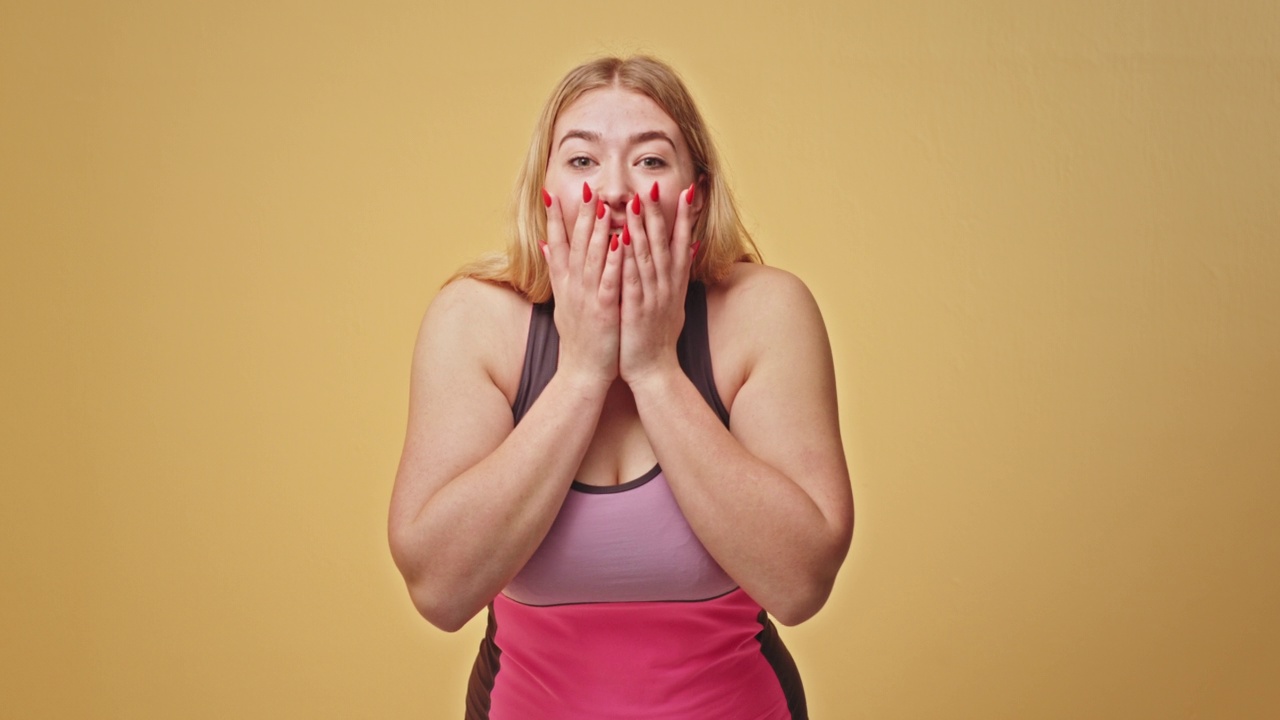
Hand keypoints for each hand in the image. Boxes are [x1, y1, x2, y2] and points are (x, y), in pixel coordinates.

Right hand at [541, 183, 624, 387]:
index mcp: (564, 284)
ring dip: (597, 231)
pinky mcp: (603, 310)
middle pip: (575, 244)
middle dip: (580, 215)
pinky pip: (608, 281)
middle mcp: (572, 287)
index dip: (555, 219)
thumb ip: (557, 273)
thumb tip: (546, 247)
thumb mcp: (562, 304)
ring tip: (602, 205)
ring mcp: (587, 298)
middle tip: (584, 188)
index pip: (556, 244)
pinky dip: (612, 262)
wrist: (581, 374)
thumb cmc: (578, 339)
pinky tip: (618, 243)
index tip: (553, 193)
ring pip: (591, 258)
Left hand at [618, 181, 698, 384]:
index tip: (685, 191)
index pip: (681, 244)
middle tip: (654, 185)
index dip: (683, 218)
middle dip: (658, 214)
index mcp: (674, 285)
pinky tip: (620, 241)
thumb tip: (693, 249)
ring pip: (646, 257)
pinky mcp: (635, 311)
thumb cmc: (659, 338)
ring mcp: (652, 298)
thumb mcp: (674, 304)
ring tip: (634, 202)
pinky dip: (626, 260)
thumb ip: (679, 276)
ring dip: (641, 228)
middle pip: (664, 244)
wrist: (655, 372)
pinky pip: (630, 280)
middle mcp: (666, 288)